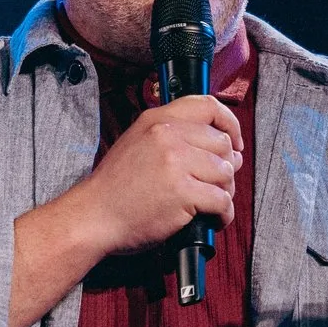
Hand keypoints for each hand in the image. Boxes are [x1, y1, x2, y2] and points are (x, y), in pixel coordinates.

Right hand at [63, 94, 243, 256]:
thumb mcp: (138, 143)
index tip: (234, 142)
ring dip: (224, 193)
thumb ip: (174, 136)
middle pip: (222, 144)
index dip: (230, 124)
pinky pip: (222, 201)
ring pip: (226, 173)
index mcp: (157, 120)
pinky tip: (210, 219)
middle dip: (226, 167)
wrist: (93, 215)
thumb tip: (224, 146)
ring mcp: (176, 163)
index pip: (209, 107)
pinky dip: (222, 215)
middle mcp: (168, 136)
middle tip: (215, 184)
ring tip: (209, 204)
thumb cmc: (115, 187)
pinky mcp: (183, 192)